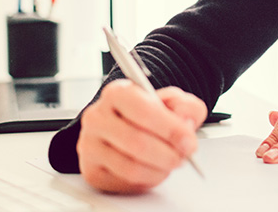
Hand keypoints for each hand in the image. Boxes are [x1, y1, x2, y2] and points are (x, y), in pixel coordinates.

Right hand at [77, 80, 206, 193]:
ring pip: (131, 167)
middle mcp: (97, 117)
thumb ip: (186, 107)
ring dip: (159, 170)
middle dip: (168, 154)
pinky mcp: (91, 170)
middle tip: (182, 157)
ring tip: (168, 163)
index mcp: (116, 93)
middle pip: (137, 142)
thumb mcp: (172, 103)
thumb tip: (185, 122)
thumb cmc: (147, 115)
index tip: (188, 141)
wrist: (124, 128)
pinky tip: (151, 170)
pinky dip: (146, 181)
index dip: (170, 129)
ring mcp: (90, 145)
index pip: (143, 111)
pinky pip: (124, 183)